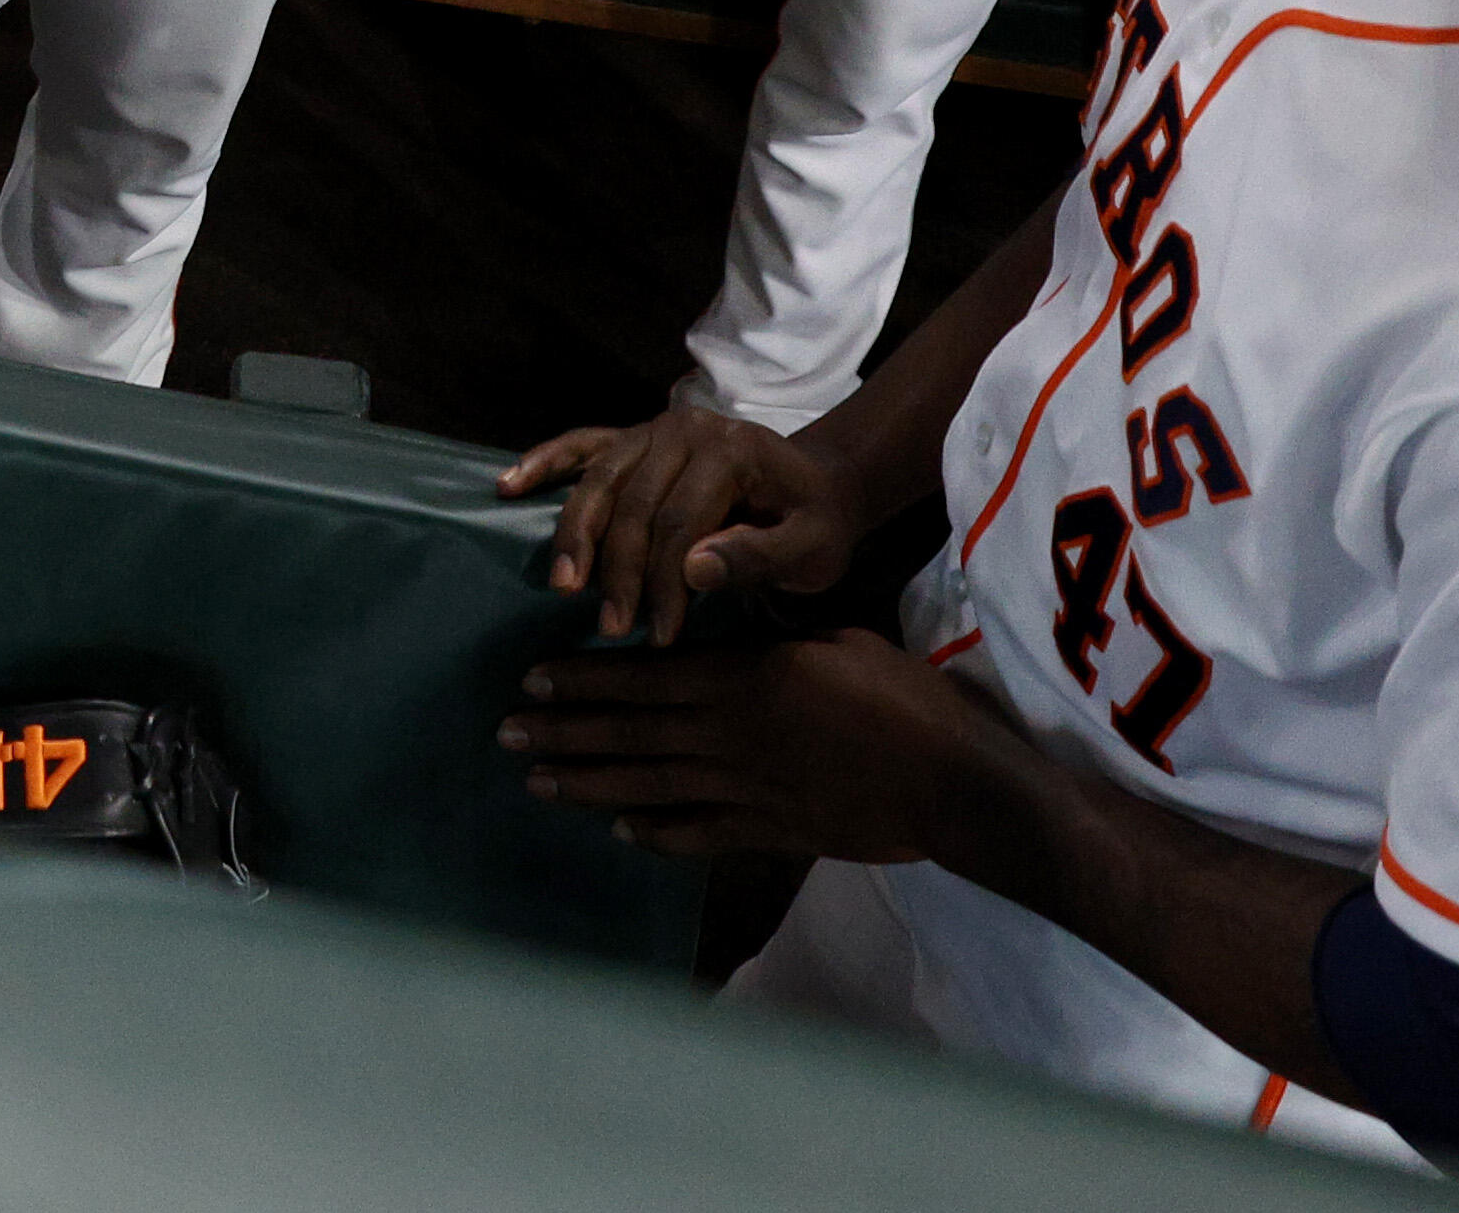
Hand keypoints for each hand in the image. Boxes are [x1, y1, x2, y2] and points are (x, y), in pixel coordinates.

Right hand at [500, 403, 862, 643]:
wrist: (822, 482)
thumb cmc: (817, 524)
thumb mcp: (811, 549)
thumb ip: (758, 556)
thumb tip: (692, 570)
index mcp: (731, 451)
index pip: (680, 521)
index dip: (664, 581)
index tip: (662, 634)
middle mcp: (685, 429)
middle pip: (634, 504)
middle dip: (618, 572)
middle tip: (611, 628)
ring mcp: (654, 429)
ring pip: (599, 482)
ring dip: (575, 536)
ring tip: (563, 586)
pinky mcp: (634, 436)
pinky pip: (580, 444)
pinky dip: (543, 461)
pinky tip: (508, 485)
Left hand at [500, 634, 1019, 867]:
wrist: (952, 781)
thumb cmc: (902, 695)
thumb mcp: (832, 639)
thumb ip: (769, 640)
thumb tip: (726, 626)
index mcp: (742, 679)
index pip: (642, 678)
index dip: (583, 680)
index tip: (532, 678)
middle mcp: (729, 735)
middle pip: (629, 733)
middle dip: (563, 730)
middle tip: (506, 729)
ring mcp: (746, 789)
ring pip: (648, 786)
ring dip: (587, 783)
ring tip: (536, 780)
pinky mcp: (771, 831)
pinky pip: (699, 833)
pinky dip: (656, 833)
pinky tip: (621, 830)